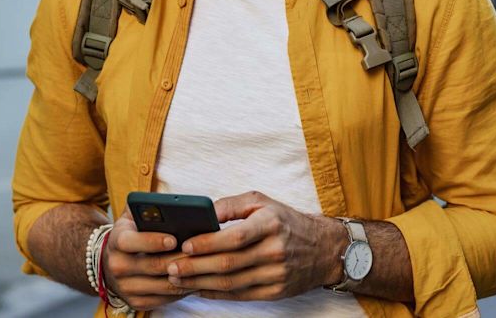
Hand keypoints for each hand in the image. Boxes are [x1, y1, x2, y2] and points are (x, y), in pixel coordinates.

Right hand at [102, 213, 194, 311]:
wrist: (111, 261)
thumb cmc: (132, 233)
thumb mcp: (132, 215)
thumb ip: (147, 204)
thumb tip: (170, 200)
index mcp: (117, 240)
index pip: (132, 242)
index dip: (153, 241)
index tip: (174, 239)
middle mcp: (117, 265)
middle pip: (153, 265)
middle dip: (178, 259)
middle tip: (200, 254)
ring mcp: (125, 286)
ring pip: (161, 285)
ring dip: (184, 277)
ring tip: (203, 267)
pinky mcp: (134, 302)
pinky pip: (162, 299)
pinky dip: (180, 291)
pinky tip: (194, 281)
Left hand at [165, 190, 344, 301]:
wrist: (324, 248)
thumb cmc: (287, 221)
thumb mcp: (263, 202)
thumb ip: (232, 205)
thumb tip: (204, 211)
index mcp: (270, 224)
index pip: (234, 237)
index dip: (207, 243)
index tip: (184, 244)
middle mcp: (274, 250)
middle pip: (228, 263)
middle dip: (195, 266)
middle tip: (171, 266)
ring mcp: (276, 274)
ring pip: (231, 283)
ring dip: (201, 282)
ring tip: (178, 279)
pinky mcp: (275, 291)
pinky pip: (240, 295)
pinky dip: (217, 294)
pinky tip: (200, 288)